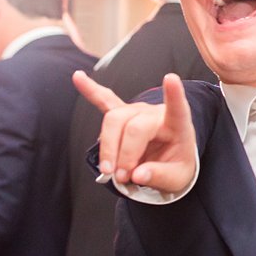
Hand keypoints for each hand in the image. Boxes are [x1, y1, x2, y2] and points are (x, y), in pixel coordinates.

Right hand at [74, 71, 196, 193]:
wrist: (170, 160)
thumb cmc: (176, 165)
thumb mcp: (176, 178)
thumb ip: (159, 176)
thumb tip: (137, 175)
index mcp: (177, 125)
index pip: (177, 108)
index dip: (174, 94)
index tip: (171, 78)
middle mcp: (155, 113)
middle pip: (132, 125)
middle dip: (123, 154)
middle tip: (122, 177)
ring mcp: (137, 111)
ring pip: (113, 120)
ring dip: (107, 147)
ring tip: (108, 171)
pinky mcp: (122, 115)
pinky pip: (104, 101)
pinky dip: (91, 91)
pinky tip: (78, 78)